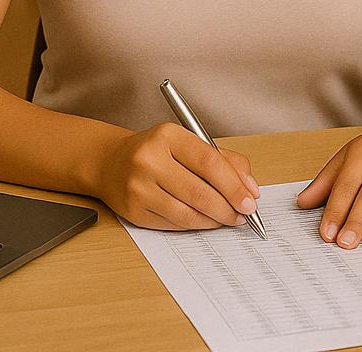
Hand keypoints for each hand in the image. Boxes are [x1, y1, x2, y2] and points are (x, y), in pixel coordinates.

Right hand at [93, 122, 258, 230]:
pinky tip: (206, 221)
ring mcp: (138, 187)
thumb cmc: (157, 151)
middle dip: (229, 207)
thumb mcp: (188, 142)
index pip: (209, 161)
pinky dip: (196, 225)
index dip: (234, 184)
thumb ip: (224, 159)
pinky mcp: (133, 211)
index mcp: (167, 135)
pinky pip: (174, 224)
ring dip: (214, 220)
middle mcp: (149, 160)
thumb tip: (250, 188)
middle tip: (244, 214)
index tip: (251, 199)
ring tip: (229, 219)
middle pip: (200, 191)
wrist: (110, 162)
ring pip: (187, 212)